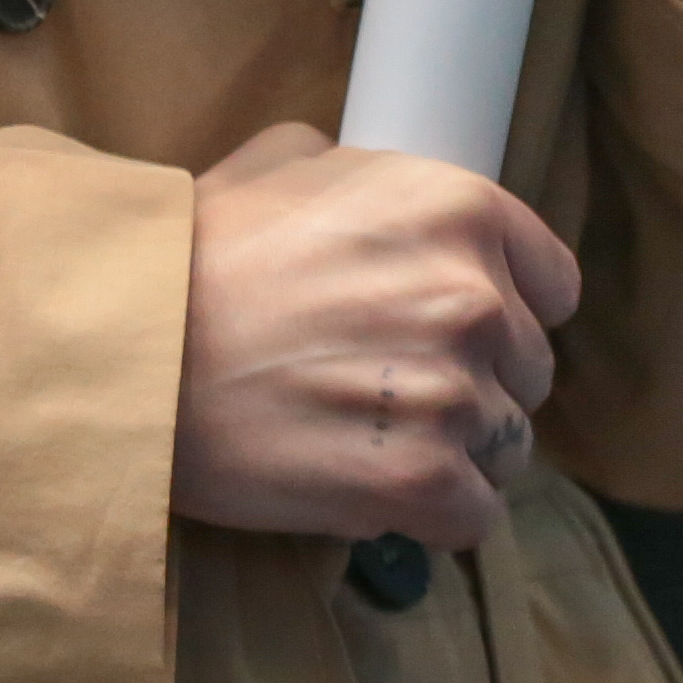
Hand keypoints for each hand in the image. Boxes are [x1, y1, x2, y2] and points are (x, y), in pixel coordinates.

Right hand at [170, 124, 579, 552]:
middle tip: (384, 386)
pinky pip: (473, 517)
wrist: (130, 350)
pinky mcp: (423, 483)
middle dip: (469, 383)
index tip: (449, 330)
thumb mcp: (281, 165)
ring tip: (367, 438)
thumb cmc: (197, 254)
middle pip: (527, 372)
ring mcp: (454, 395)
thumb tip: (387, 200)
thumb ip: (365, 177)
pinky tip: (365, 487)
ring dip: (450, 450)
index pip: (552, 285)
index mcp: (458, 208)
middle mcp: (474, 298)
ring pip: (504, 447)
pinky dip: (428, 515)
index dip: (503, 309)